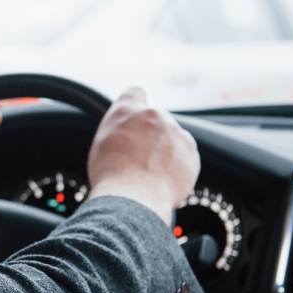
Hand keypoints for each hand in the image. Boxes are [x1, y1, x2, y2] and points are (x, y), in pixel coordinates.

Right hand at [86, 87, 199, 223]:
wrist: (133, 199)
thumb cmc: (111, 176)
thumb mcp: (101, 143)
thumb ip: (117, 128)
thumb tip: (126, 131)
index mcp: (127, 110)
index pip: (135, 93)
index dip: (136, 105)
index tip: (136, 118)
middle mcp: (154, 115)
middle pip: (156, 120)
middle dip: (152, 134)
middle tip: (138, 159)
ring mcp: (176, 133)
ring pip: (172, 139)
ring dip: (166, 151)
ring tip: (150, 174)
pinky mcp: (191, 153)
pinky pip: (185, 157)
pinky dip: (178, 167)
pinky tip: (162, 181)